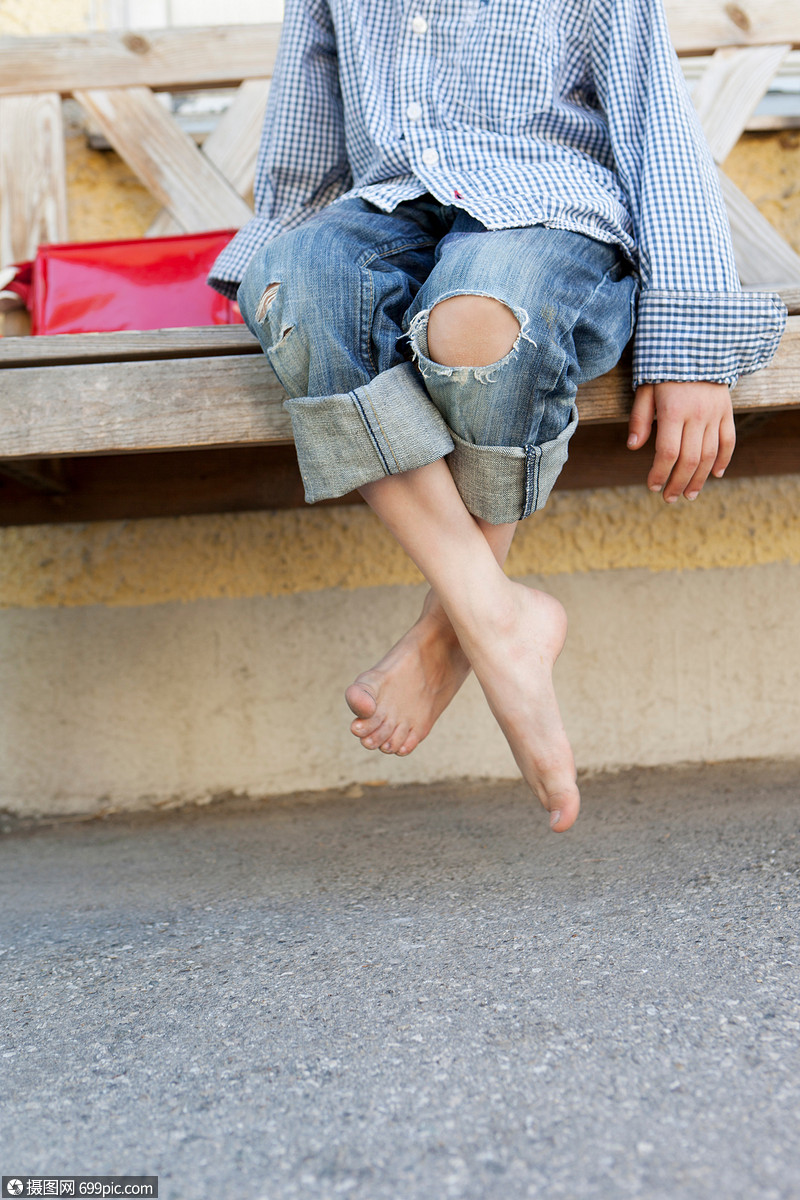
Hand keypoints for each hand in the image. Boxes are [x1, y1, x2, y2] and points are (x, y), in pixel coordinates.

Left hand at [627, 380, 734, 502]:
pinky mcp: (727, 411)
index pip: (667, 452)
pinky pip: (729, 440)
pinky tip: (715, 475)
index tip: (652, 486)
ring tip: (689, 494)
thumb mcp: (645, 390)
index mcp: (673, 411)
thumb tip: (633, 447)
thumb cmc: (664, 369)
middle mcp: (697, 415)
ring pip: (710, 455)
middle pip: (690, 460)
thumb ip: (639, 419)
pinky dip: (724, 460)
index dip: (660, 473)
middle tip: (669, 498)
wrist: (697, 345)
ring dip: (699, 479)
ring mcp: (715, 414)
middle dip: (678, 483)